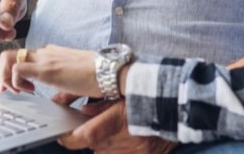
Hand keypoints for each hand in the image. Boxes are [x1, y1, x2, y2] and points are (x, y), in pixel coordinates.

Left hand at [0, 44, 97, 95]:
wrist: (108, 71)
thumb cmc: (97, 75)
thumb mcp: (74, 82)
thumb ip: (62, 91)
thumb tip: (57, 101)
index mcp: (51, 53)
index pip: (22, 56)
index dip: (12, 72)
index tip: (16, 87)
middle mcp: (45, 52)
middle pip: (10, 53)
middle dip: (2, 73)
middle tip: (9, 90)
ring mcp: (44, 58)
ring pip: (8, 57)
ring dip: (6, 77)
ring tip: (19, 91)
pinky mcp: (46, 68)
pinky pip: (17, 69)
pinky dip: (15, 82)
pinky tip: (28, 91)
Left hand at [60, 101, 177, 153]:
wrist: (180, 112)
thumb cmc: (151, 98)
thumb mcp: (123, 95)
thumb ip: (101, 105)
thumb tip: (83, 112)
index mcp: (117, 120)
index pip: (84, 136)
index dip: (69, 137)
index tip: (63, 134)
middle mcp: (123, 141)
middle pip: (93, 146)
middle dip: (90, 136)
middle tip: (100, 124)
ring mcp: (132, 152)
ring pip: (104, 152)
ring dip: (105, 144)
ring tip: (119, 129)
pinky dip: (117, 149)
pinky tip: (126, 139)